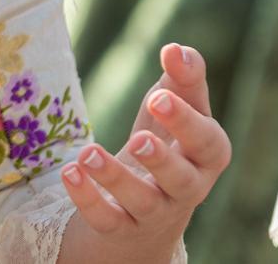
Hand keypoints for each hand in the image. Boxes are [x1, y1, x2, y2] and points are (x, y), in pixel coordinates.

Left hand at [59, 43, 229, 254]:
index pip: (207, 142)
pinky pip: (108, 220)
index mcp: (206, 156)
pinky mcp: (123, 229)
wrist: (149, 209)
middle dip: (160, 159)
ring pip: (142, 202)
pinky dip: (88, 198)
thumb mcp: (178, 106)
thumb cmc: (169, 140)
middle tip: (137, 138)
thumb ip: (183, 76)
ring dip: (115, 178)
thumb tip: (175, 49)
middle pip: (182, 180)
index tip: (156, 96)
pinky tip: (69, 171)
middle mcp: (187, 189)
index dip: (185, 121)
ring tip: (88, 153)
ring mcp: (155, 213)